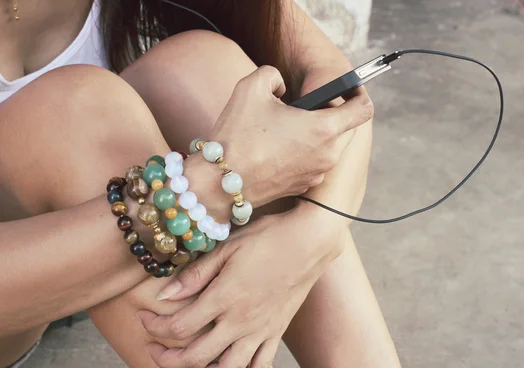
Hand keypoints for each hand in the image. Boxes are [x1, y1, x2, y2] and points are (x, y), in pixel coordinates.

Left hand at [138, 205, 342, 367]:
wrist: (311, 241)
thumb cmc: (269, 236)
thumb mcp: (228, 246)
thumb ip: (195, 274)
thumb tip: (163, 295)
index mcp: (225, 297)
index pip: (178, 326)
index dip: (153, 327)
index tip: (142, 317)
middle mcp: (241, 321)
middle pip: (196, 357)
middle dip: (166, 358)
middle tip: (152, 347)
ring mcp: (261, 330)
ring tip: (186, 362)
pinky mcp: (277, 331)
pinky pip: (260, 365)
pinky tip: (230, 365)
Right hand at [201, 65, 372, 206]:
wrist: (221, 183)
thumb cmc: (238, 136)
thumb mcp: (251, 87)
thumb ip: (272, 74)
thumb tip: (282, 87)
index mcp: (324, 129)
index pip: (363, 109)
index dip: (359, 93)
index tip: (350, 89)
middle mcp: (328, 155)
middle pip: (348, 128)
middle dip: (334, 113)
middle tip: (307, 106)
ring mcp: (317, 173)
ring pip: (331, 147)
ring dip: (318, 134)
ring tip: (287, 127)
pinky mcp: (303, 187)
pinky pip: (315, 163)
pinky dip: (306, 153)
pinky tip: (279, 148)